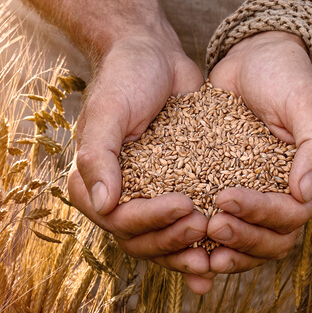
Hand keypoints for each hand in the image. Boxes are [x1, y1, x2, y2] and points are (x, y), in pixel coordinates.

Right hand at [66, 34, 215, 293]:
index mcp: (90, 183)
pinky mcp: (174, 189)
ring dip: (187, 249)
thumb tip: (104, 204)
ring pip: (162, 242)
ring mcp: (145, 197)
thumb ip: (99, 156)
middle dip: (172, 240)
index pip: (118, 221)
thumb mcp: (109, 111)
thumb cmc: (125, 76)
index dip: (151, 221)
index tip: (185, 204)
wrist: (154, 53)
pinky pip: (183, 226)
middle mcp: (115, 197)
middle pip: (140, 241)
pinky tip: (220, 259)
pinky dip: (199, 246)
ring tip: (217, 245)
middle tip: (204, 223)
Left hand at [205, 31, 311, 273]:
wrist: (255, 55)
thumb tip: (304, 193)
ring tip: (201, 249)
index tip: (224, 199)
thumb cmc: (286, 74)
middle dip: (243, 239)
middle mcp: (290, 196)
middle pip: (273, 240)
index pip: (291, 215)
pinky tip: (187, 245)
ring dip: (229, 250)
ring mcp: (261, 197)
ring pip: (250, 243)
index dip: (260, 215)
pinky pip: (227, 226)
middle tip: (210, 227)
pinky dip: (210, 242)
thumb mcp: (305, 103)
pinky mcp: (233, 190)